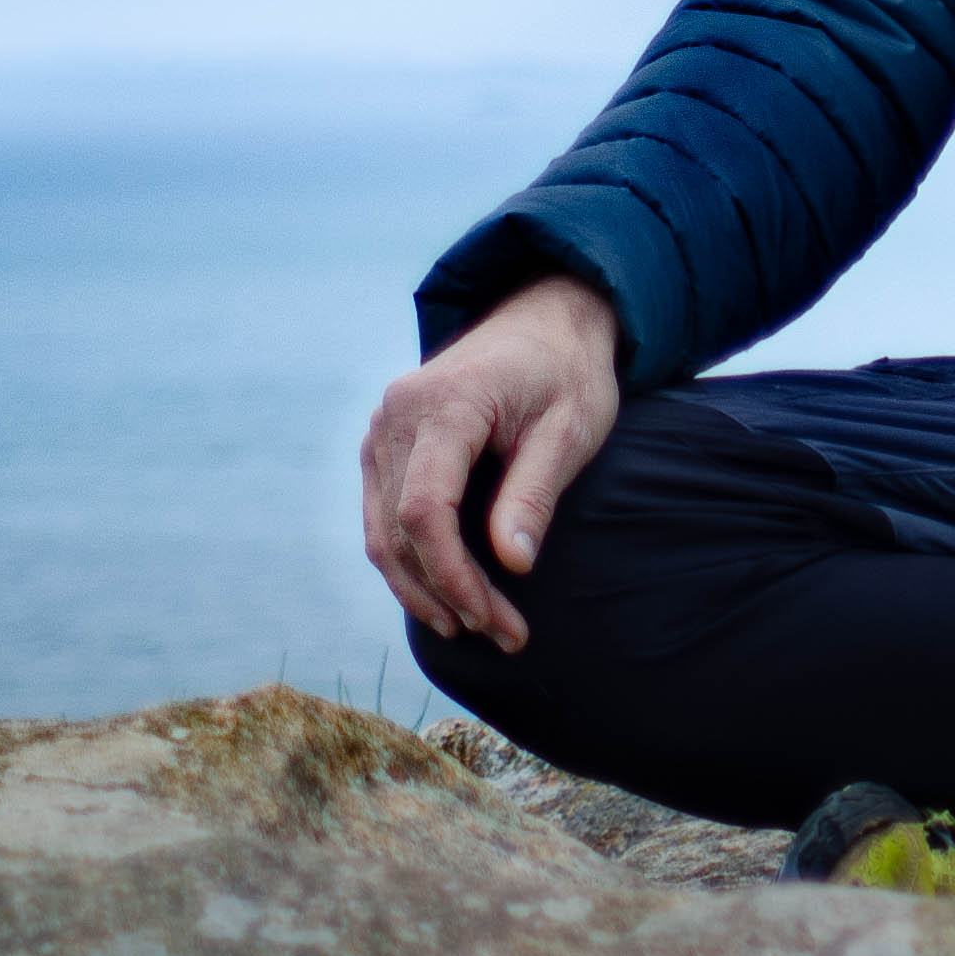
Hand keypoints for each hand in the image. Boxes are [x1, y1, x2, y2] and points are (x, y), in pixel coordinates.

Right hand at [361, 272, 621, 651]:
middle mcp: (396, 416)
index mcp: (445, 404)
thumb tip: (511, 565)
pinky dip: (412, 559)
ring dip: (423, 587)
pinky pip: (384, 515)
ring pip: (381, 531)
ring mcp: (382, 430)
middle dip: (446, 592)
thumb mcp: (572, 427)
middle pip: (398, 529)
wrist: (545, 321)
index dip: (452, 574)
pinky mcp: (384, 446)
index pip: (424, 509)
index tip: (494, 616)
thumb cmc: (567, 372)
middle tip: (501, 635)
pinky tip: (449, 593)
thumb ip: (535, 492)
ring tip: (475, 626)